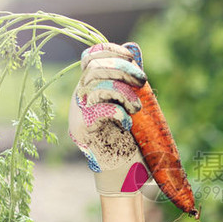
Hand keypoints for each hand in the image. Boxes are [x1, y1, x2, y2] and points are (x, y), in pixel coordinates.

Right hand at [69, 42, 151, 195]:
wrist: (121, 173)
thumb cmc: (127, 138)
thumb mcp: (127, 103)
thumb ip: (127, 79)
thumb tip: (133, 48)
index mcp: (88, 88)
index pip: (89, 58)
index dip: (109, 50)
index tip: (131, 56)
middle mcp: (80, 99)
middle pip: (94, 69)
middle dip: (122, 69)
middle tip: (142, 81)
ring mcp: (80, 115)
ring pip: (97, 87)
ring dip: (123, 93)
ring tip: (137, 108)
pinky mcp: (85, 131)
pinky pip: (101, 111)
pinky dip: (120, 113)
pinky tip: (128, 124)